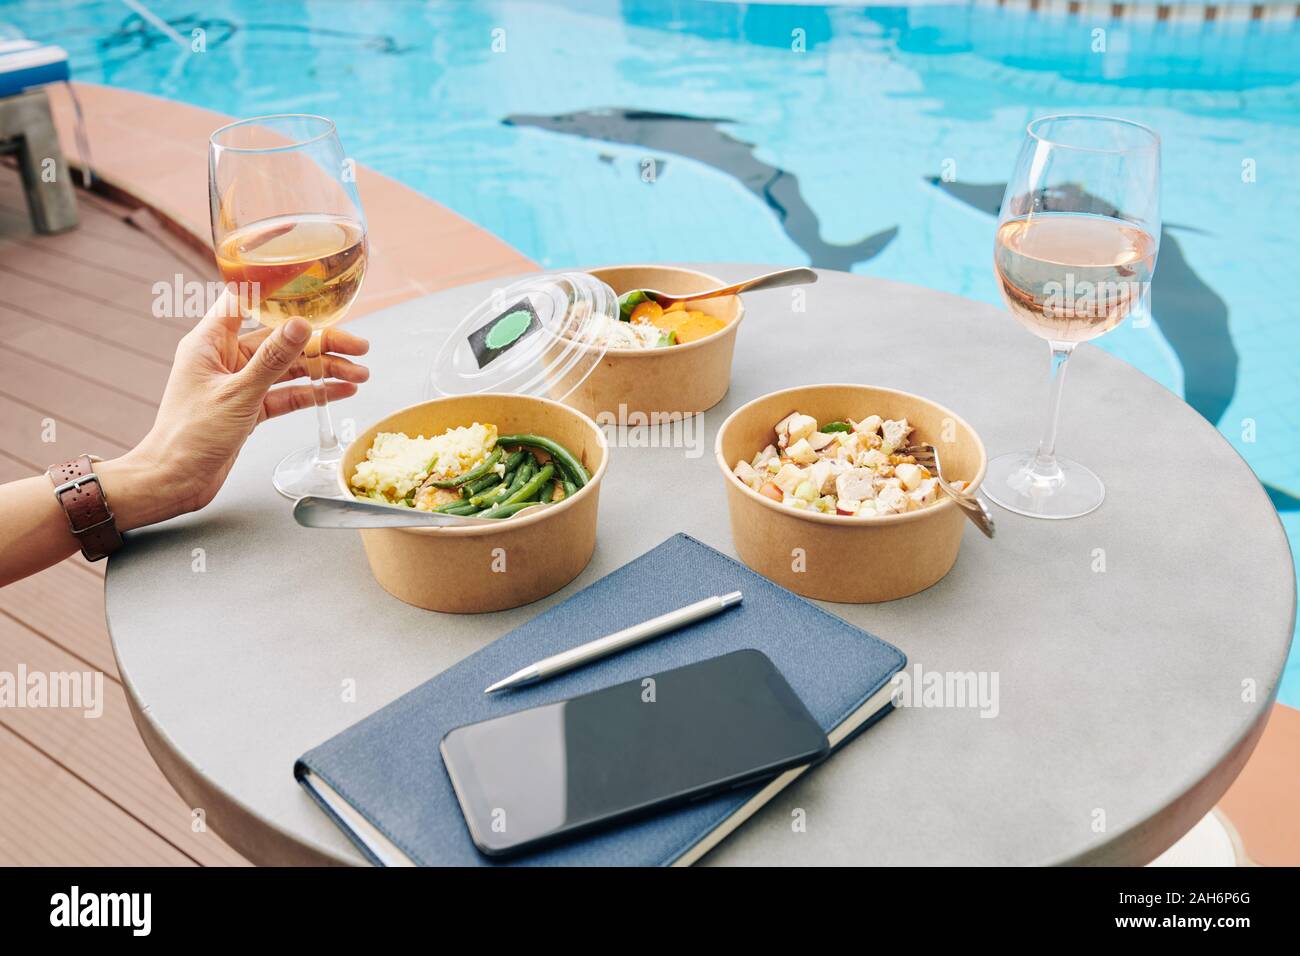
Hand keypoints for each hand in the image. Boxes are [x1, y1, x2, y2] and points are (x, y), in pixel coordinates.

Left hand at [104, 290, 369, 527]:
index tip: (315, 289)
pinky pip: (287, 393)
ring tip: (360, 374)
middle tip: (358, 347)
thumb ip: (272, 359)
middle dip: (321, 342)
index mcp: (211, 342)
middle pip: (281, 338)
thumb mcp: (238, 394)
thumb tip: (301, 324)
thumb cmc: (190, 435)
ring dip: (324, 370)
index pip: (245, 300)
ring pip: (289, 367)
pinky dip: (313, 392)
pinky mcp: (250, 407)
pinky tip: (341, 391)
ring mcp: (240, 382)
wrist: (175, 481)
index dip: (279, 291)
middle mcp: (226, 357)